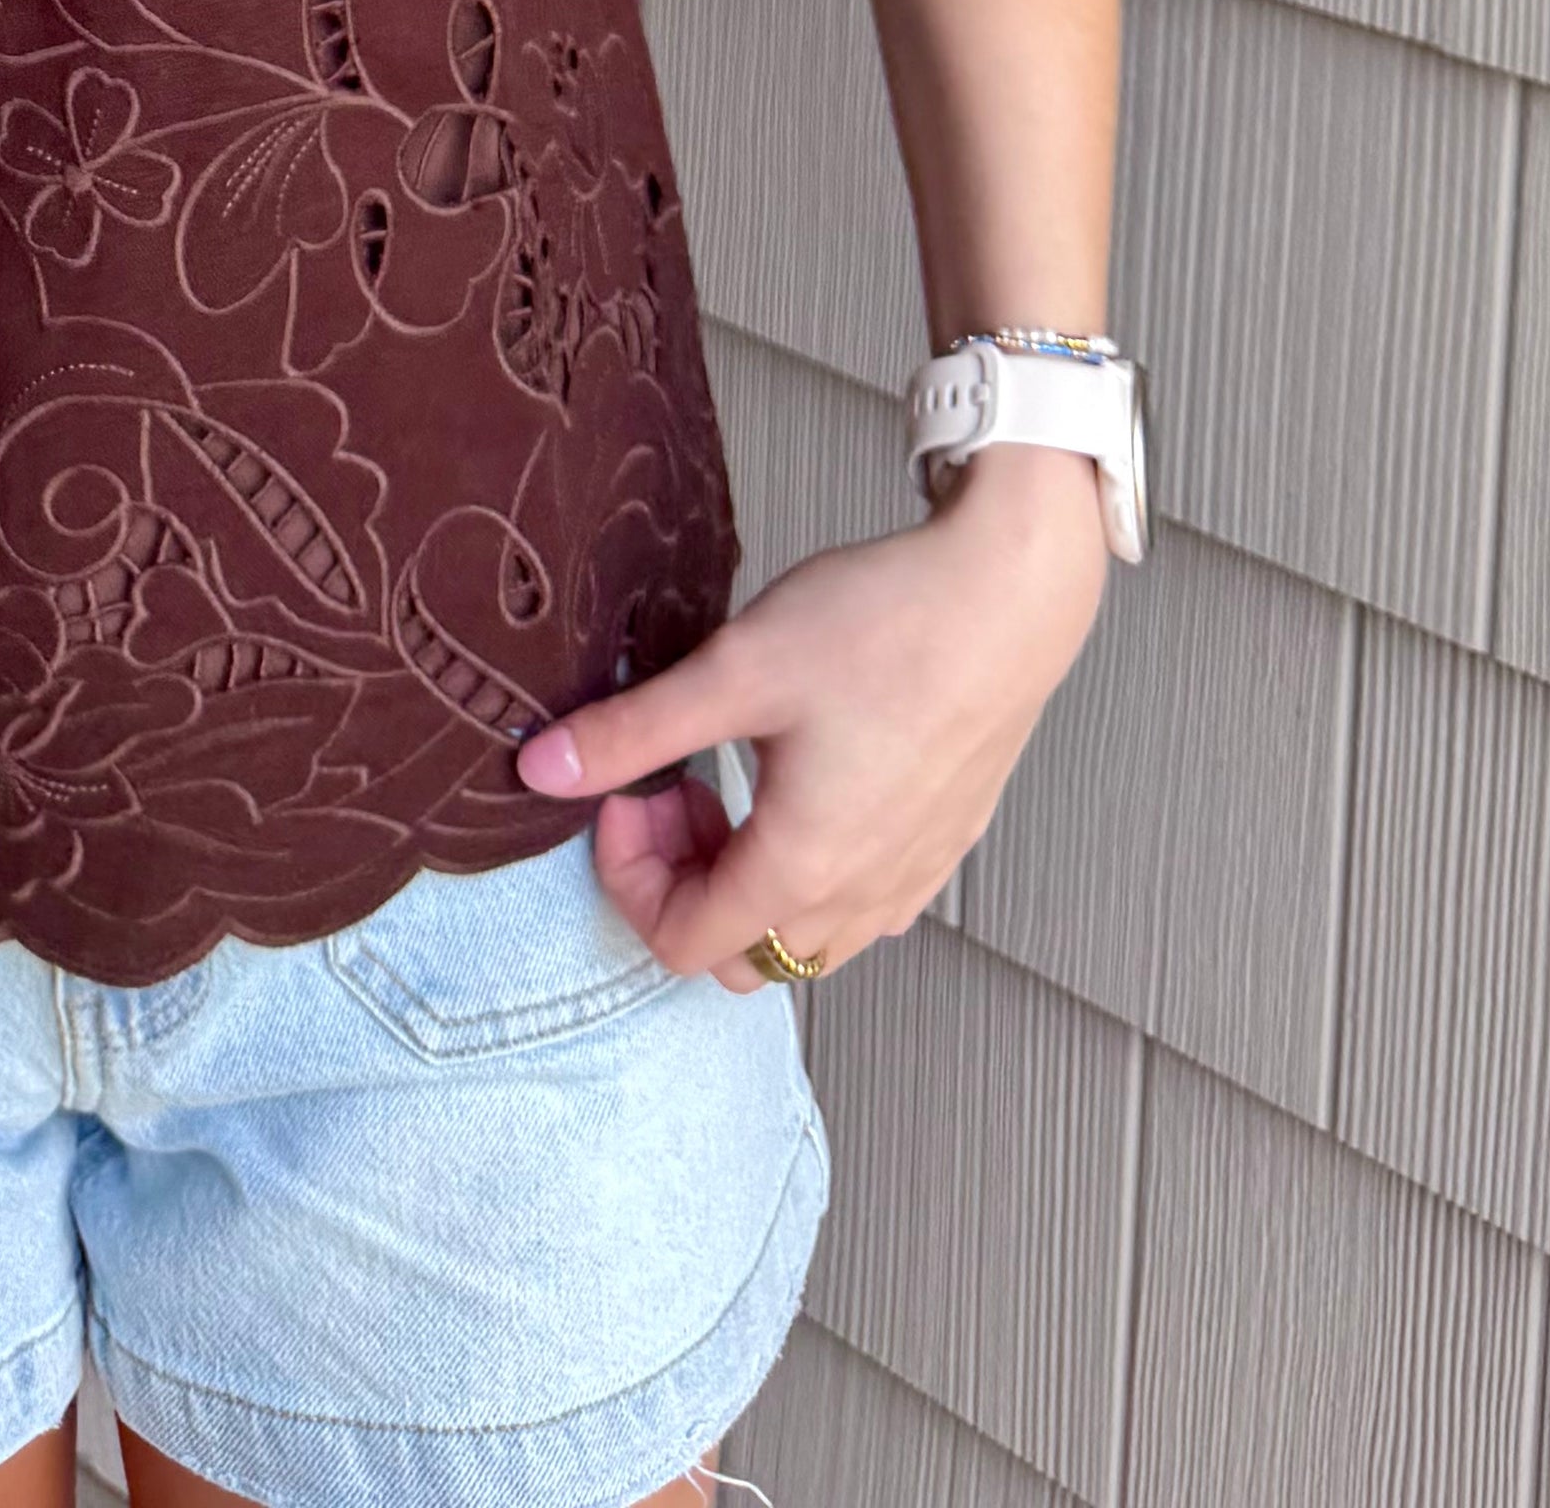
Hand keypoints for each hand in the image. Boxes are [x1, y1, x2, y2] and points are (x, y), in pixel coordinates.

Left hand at [512, 446, 1110, 982]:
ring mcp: (912, 881)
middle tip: (675, 783)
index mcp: (803, 870)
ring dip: (744, 879)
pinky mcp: (943, 849)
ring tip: (735, 773)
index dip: (630, 873)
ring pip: (801, 938)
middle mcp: (862, 900)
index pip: (679, 943)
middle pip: (739, 954)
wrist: (1009, 596)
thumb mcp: (734, 671)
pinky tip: (803, 775)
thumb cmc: (884, 628)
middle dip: (683, 881)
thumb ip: (632, 732)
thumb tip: (540, 771)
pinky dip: (806, 869)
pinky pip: (857, 907)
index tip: (631, 788)